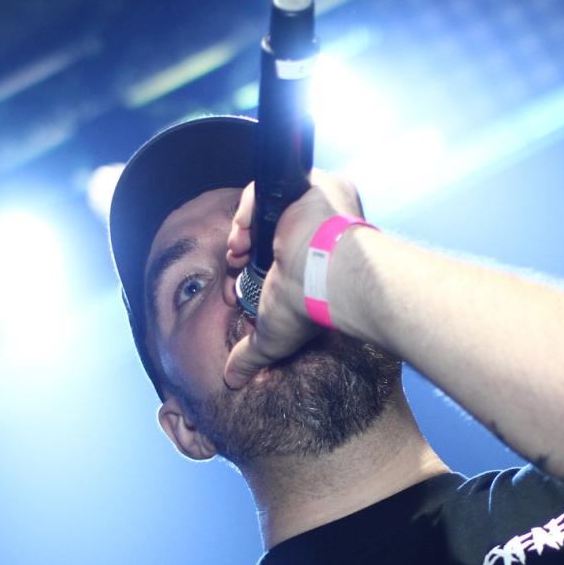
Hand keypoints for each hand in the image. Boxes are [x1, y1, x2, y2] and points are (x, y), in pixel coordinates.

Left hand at [222, 172, 364, 388]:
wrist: (330, 274)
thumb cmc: (312, 304)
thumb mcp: (273, 334)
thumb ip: (252, 354)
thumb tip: (233, 379)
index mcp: (313, 259)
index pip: (275, 252)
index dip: (250, 261)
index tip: (238, 275)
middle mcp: (316, 229)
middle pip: (269, 227)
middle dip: (245, 245)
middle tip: (236, 261)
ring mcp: (315, 204)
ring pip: (269, 205)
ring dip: (245, 227)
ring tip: (238, 248)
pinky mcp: (310, 185)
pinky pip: (270, 186)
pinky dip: (250, 206)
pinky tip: (245, 229)